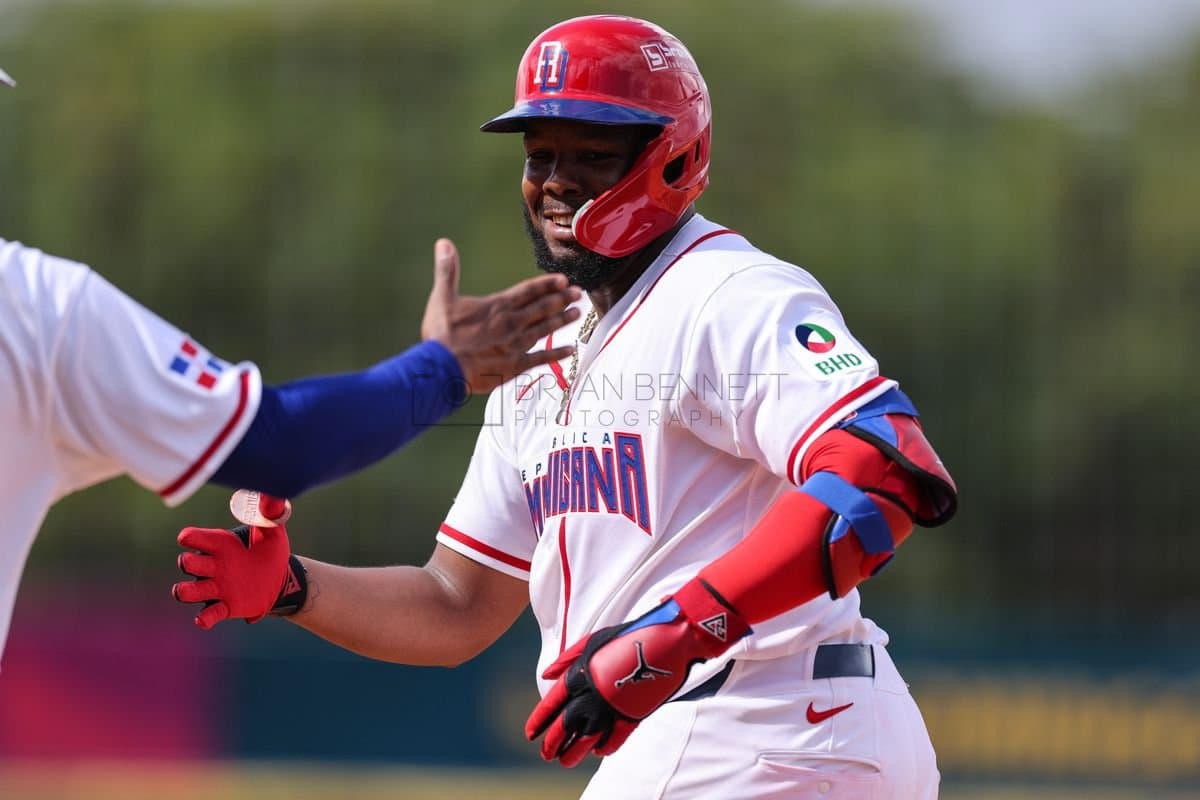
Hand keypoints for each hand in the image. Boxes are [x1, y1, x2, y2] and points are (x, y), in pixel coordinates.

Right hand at [172, 494, 305, 628]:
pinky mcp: (226, 606)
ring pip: (190, 591)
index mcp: (220, 545)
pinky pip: (209, 614)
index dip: (189, 537)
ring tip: (184, 591)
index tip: (187, 538)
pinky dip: (205, 618)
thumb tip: (274, 498)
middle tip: (190, 562)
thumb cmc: (271, 552)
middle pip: (187, 564)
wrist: (281, 580)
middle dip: (186, 563)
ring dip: (185, 592)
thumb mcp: (273, 533)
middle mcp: (213, 566)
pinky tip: (203, 619)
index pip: (196, 538)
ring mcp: (217, 587)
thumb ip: (271, 515)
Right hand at [421, 238, 580, 393]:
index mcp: (497, 306)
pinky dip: (557, 354)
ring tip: (578, 313)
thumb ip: (447, 271)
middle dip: (562, 299)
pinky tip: (570, 350)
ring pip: (546, 329)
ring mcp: (516, 345)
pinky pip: (542, 358)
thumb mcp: (442, 298)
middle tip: (579, 293)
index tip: (563, 280)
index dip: (547, 284)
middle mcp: (512, 323)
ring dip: (562, 320)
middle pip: (543, 307)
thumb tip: (443, 243)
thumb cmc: (442, 335)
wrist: (443, 369)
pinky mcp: (516, 366)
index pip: (528, 291)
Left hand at [525, 578, 750, 766]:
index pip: (553, 702)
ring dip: (572, 752)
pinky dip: (602, 748)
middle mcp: (594, 693)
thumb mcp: (595, 640)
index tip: (530, 733)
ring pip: (586, 738)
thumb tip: (546, 675)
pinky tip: (595, 752)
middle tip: (545, 754)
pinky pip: (613, 740)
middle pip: (566, 725)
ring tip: (563, 761)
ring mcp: (614, 707)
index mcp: (582, 672)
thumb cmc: (630, 635)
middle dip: (552, 741)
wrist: (668, 640)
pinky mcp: (634, 716)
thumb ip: (568, 658)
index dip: (540, 719)